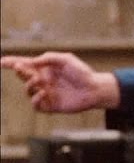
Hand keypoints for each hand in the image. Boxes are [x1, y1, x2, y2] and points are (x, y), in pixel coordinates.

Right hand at [0, 52, 119, 112]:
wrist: (94, 89)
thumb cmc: (82, 73)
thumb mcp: (66, 59)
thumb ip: (48, 58)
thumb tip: (30, 62)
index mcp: (45, 68)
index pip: (24, 65)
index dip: (11, 63)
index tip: (1, 61)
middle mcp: (43, 80)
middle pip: (23, 76)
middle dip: (20, 72)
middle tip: (22, 68)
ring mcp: (45, 93)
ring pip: (27, 90)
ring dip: (29, 84)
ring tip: (39, 80)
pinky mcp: (50, 105)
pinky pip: (35, 104)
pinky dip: (35, 99)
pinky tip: (43, 92)